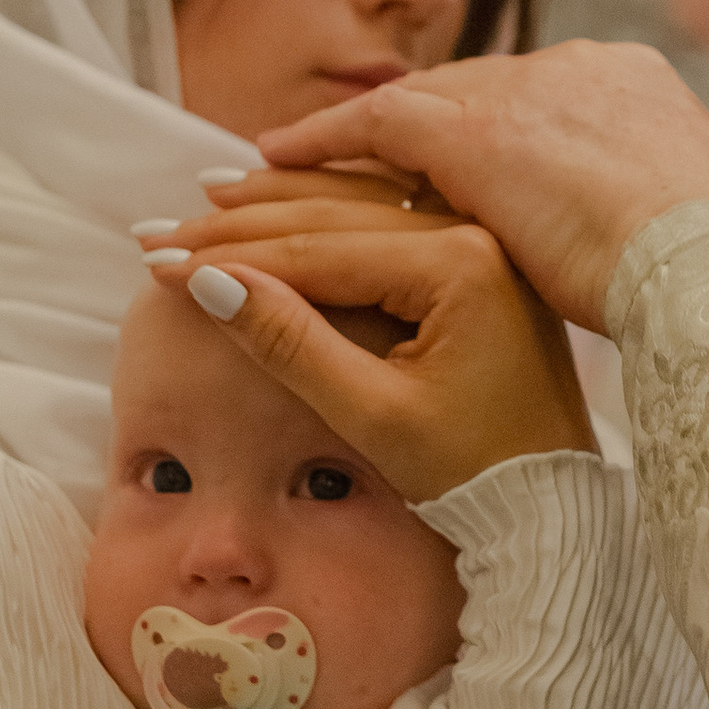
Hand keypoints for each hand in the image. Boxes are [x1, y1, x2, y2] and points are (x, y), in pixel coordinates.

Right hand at [148, 203, 596, 501]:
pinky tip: (279, 208)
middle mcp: (476, 233)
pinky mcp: (479, 260)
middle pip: (334, 213)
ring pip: (358, 207)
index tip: (155, 258)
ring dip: (277, 207)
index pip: (318, 250)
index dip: (228, 256)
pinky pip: (388, 222)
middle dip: (240, 222)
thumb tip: (206, 283)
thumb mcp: (374, 417)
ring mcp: (481, 241)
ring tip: (203, 204)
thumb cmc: (473, 474)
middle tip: (157, 228)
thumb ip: (291, 345)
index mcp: (460, 263)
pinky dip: (325, 218)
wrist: (553, 504)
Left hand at [253, 44, 708, 332]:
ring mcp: (527, 94)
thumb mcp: (697, 233)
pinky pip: (376, 122)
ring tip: (276, 169)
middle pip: (465, 97)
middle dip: (402, 135)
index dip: (479, 140)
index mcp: (636, 89)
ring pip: (412, 107)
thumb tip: (665, 241)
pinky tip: (272, 161)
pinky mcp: (480, 131)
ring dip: (344, 143)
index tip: (441, 173)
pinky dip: (323, 138)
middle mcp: (577, 71)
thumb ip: (659, 220)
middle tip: (338, 166)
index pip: (533, 107)